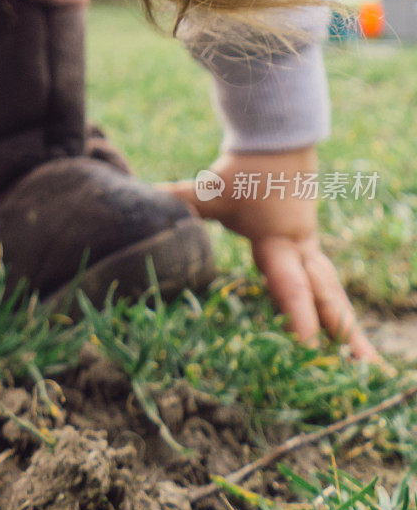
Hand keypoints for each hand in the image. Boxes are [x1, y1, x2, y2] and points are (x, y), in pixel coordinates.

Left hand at [163, 147, 378, 360]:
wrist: (278, 140)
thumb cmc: (242, 169)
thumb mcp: (209, 188)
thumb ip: (177, 199)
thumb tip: (141, 203)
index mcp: (278, 241)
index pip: (290, 282)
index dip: (298, 314)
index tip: (307, 345)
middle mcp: (300, 248)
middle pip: (327, 294)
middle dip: (345, 332)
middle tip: (366, 368)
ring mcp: (308, 246)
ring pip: (332, 290)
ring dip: (347, 325)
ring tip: (368, 364)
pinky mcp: (306, 244)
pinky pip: (324, 281)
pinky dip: (334, 307)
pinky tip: (341, 334)